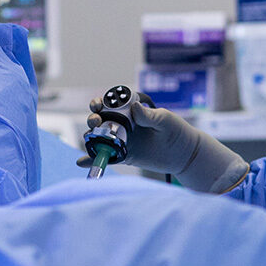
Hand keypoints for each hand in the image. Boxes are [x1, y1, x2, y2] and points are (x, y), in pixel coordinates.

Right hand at [77, 98, 247, 192]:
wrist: (184, 154)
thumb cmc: (176, 131)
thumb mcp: (165, 120)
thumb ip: (149, 115)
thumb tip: (135, 107)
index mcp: (131, 110)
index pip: (110, 103)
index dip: (99, 102)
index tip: (97, 105)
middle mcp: (122, 123)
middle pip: (100, 119)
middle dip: (92, 118)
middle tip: (95, 121)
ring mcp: (121, 139)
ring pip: (99, 137)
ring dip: (90, 137)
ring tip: (90, 140)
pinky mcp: (123, 155)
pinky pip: (105, 156)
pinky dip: (92, 159)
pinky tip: (82, 162)